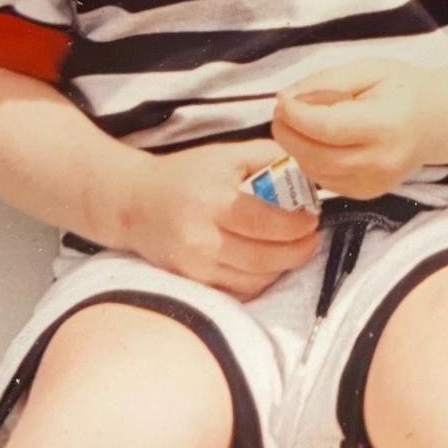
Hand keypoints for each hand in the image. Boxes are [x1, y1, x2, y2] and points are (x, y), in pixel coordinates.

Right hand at [122, 140, 320, 299]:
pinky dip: (259, 281)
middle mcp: (201, 238)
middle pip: (263, 258)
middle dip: (297, 251)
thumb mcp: (225, 154)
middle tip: (312, 238)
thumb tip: (305, 168)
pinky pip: (238, 292)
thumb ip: (266, 155)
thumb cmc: (185, 175)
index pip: (263, 222)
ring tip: (292, 249)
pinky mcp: (193, 284)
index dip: (295, 226)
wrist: (135, 203)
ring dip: (282, 267)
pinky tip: (267, 263)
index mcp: (212, 201)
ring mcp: (195, 267)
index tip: (312, 220)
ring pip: (254, 280)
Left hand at [272, 60, 437, 199]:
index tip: (282, 99)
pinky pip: (324, 180)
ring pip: (315, 171)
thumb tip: (287, 98)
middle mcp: (380, 162)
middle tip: (281, 110)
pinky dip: (310, 160)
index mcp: (385, 126)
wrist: (436, 122)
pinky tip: (316, 140)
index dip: (296, 115)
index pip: (327, 128)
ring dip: (296, 147)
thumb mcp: (367, 70)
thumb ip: (326, 81)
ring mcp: (374, 184)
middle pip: (315, 155)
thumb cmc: (402, 89)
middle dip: (288, 133)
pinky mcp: (366, 194)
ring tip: (298, 121)